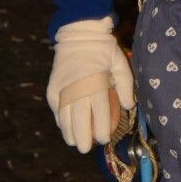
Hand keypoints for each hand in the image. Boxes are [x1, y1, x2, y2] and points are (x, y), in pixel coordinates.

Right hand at [46, 16, 134, 152]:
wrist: (79, 32)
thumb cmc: (104, 48)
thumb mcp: (120, 62)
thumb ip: (126, 85)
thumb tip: (128, 107)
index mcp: (96, 82)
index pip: (99, 112)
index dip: (102, 128)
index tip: (105, 138)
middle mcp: (78, 87)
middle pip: (79, 119)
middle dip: (83, 137)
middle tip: (87, 149)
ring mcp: (62, 88)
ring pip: (64, 117)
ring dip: (69, 132)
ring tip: (76, 143)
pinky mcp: (52, 87)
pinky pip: (56, 109)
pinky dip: (60, 120)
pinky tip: (65, 128)